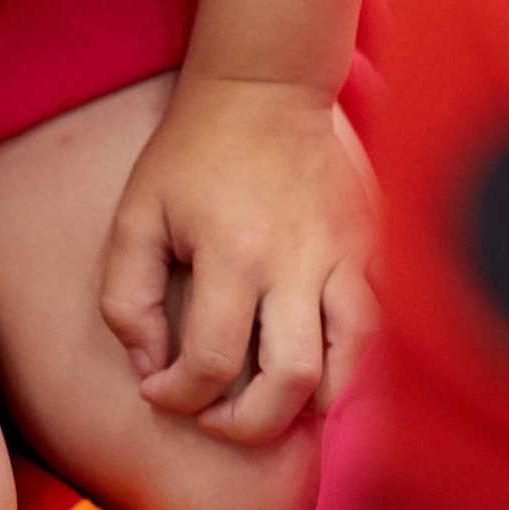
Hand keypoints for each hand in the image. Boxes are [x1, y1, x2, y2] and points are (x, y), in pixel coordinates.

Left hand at [99, 72, 376, 446]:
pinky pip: (381, 325)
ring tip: (277, 399)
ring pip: (349, 362)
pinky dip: (356, 361)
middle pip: (289, 382)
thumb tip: (151, 369)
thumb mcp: (135, 214)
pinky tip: (322, 364)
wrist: (264, 85)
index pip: (209, 364)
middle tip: (218, 415)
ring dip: (313, 402)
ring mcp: (342, 254)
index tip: (161, 390)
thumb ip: (127, 298)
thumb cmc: (192, 153)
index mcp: (230, 252)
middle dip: (249, 424)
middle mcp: (293, 261)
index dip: (177, 397)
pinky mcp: (372, 245)